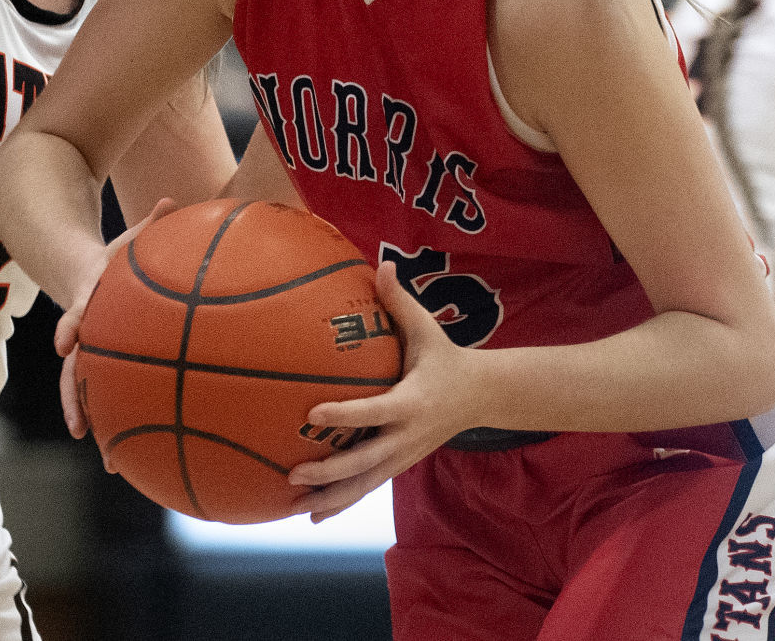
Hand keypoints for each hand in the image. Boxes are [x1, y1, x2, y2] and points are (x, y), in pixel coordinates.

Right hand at [56, 197, 180, 441]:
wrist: (79, 274)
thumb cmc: (111, 258)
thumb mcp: (127, 240)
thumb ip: (150, 223)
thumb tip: (172, 199)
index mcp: (87, 301)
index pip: (75, 312)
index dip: (71, 324)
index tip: (68, 340)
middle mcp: (81, 333)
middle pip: (72, 369)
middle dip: (75, 397)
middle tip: (80, 427)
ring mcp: (85, 354)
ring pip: (84, 391)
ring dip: (94, 422)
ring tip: (110, 458)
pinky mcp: (96, 366)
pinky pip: (103, 394)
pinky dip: (113, 422)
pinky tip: (127, 453)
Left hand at [286, 261, 479, 521]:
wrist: (482, 397)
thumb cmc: (445, 358)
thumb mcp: (428, 330)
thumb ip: (400, 301)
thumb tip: (382, 262)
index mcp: (412, 402)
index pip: (374, 411)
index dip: (345, 415)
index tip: (313, 413)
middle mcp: (407, 435)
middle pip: (366, 461)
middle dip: (330, 470)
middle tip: (293, 470)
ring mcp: (404, 456)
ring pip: (365, 484)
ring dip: (331, 496)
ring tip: (294, 503)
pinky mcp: (400, 465)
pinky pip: (368, 487)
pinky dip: (341, 501)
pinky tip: (311, 513)